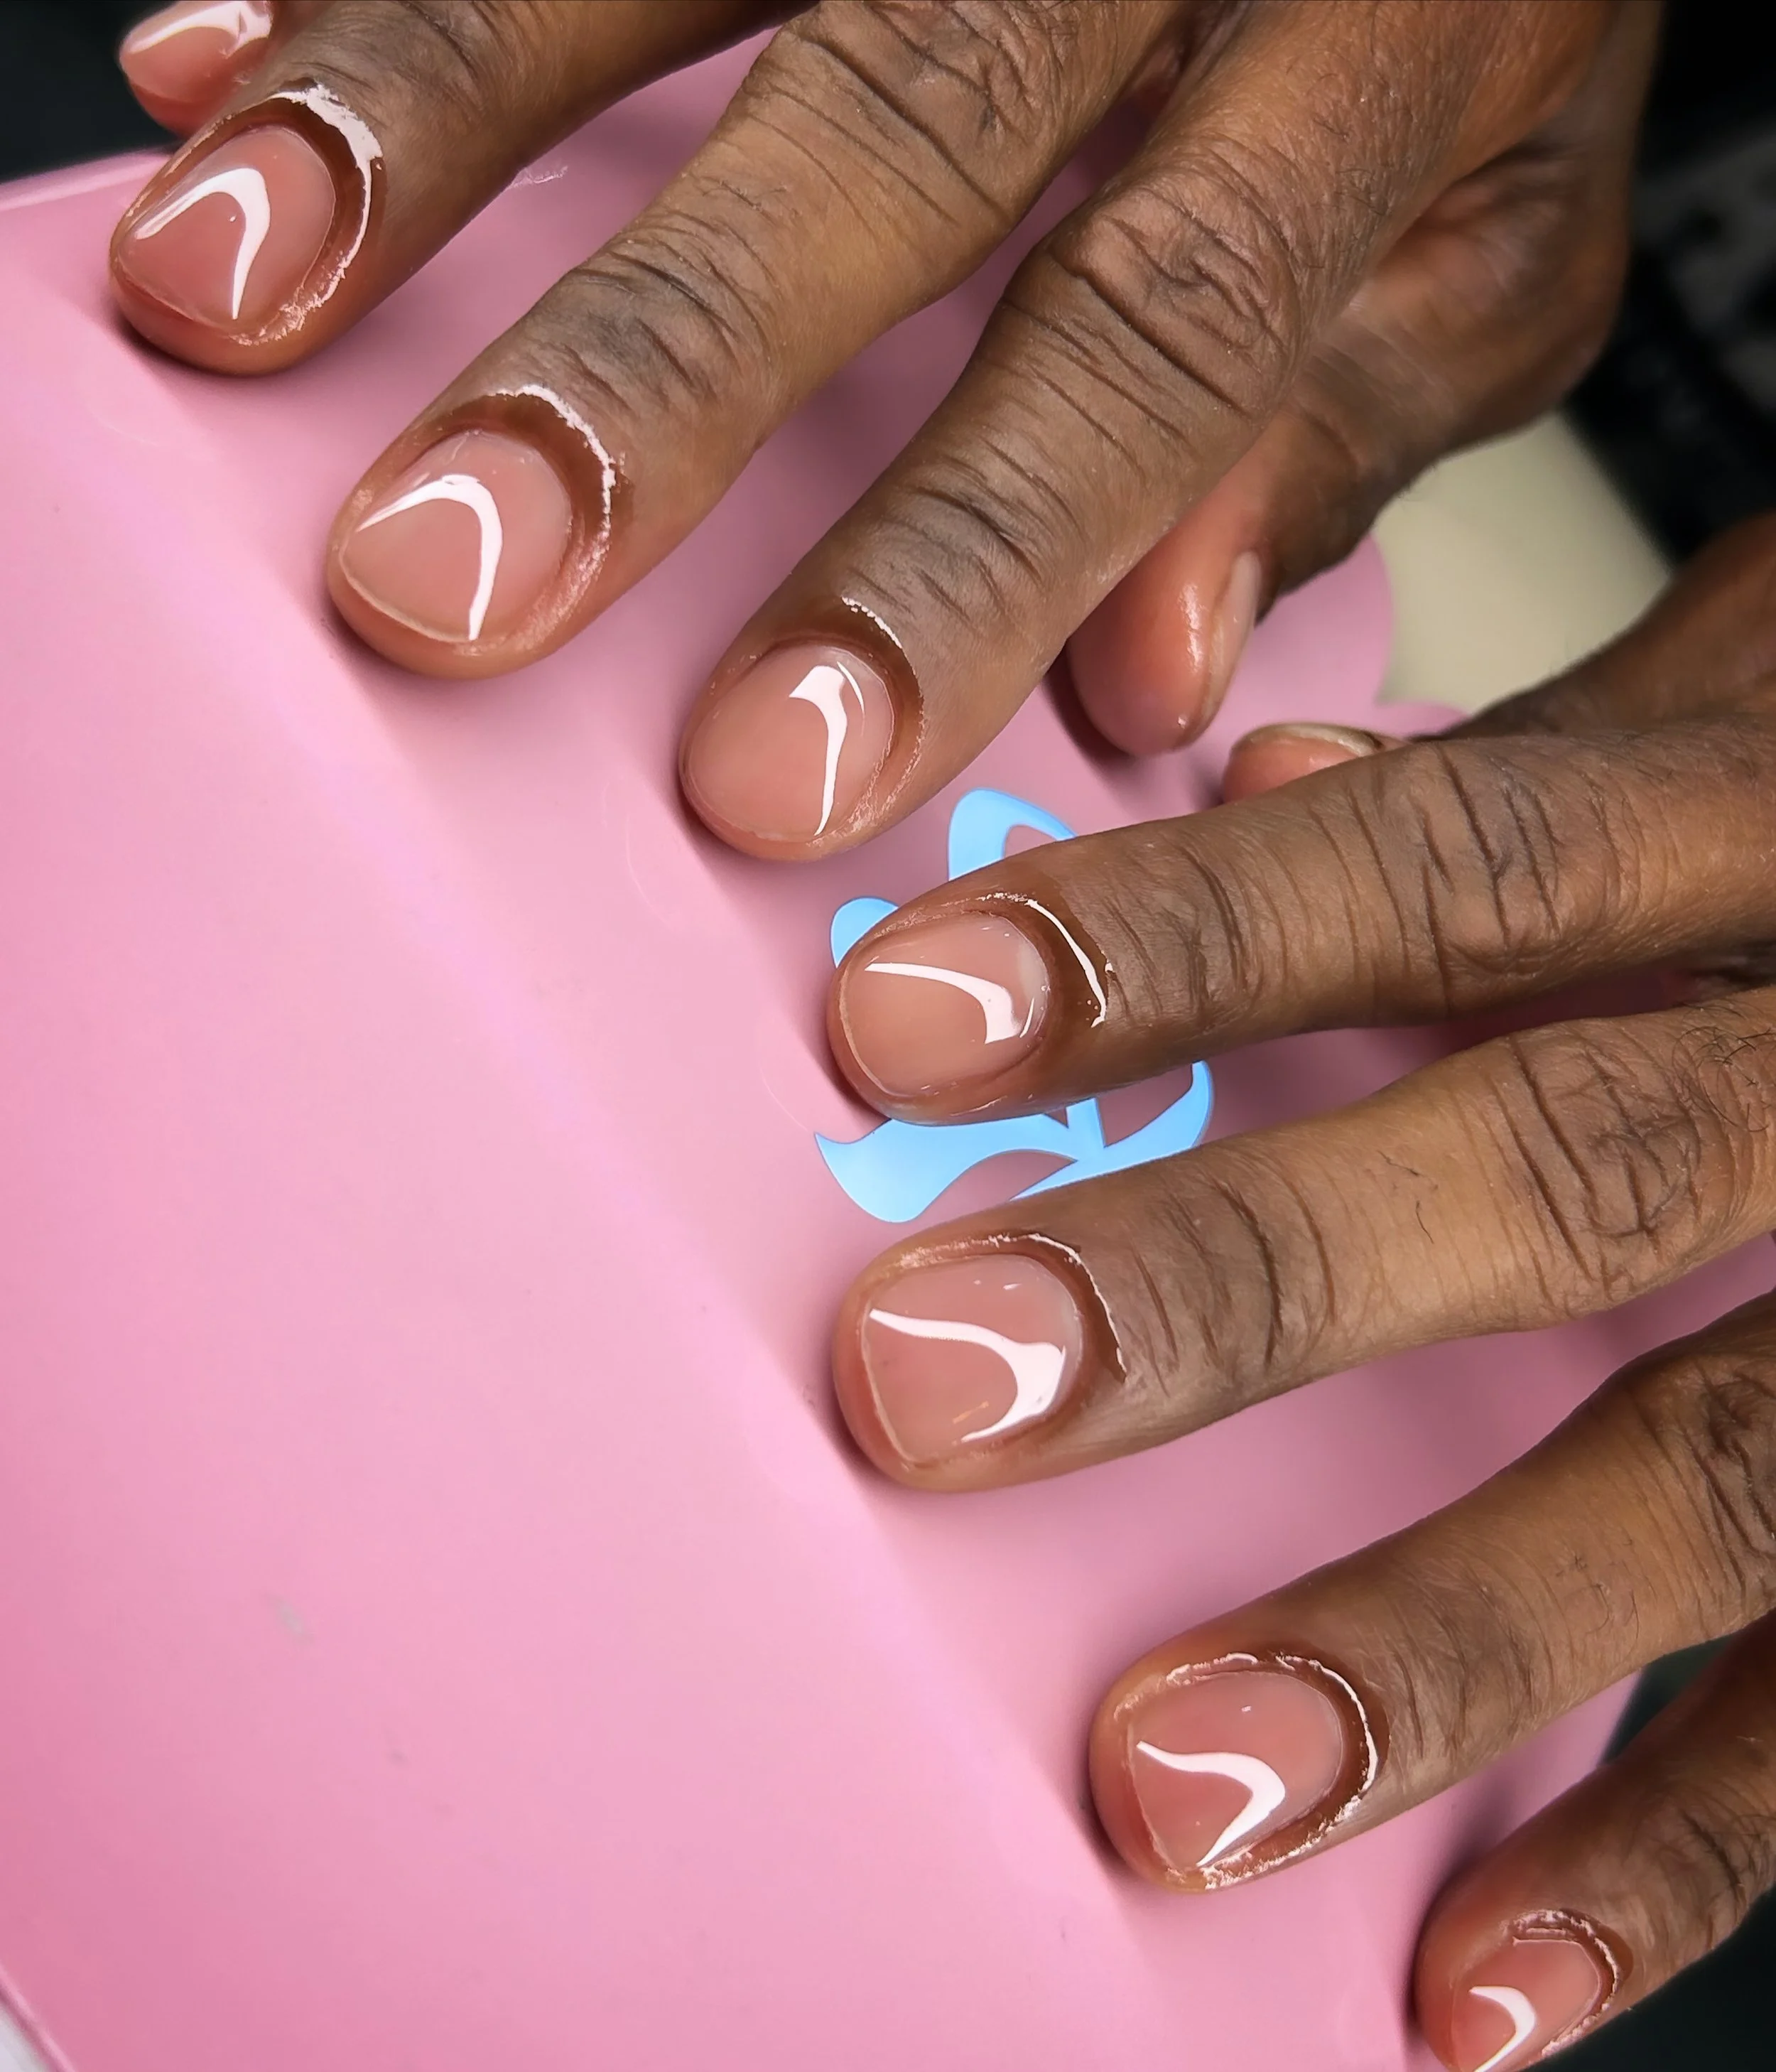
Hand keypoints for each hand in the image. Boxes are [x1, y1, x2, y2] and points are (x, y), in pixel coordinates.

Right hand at [112, 0, 1653, 854]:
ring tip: (230, 296)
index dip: (958, 559)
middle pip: (887, 126)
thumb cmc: (1468, 22)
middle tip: (453, 577)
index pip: (1157, 337)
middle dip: (648, 363)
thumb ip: (1332, 435)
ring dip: (424, 114)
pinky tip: (224, 65)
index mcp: (1371, 53)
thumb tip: (1156, 671)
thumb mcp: (1489, 251)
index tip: (783, 767)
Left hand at [824, 519, 1775, 2070]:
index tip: (897, 1020)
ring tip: (1168, 1779)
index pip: (1458, 862)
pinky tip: (1459, 1986)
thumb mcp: (1748, 726)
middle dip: (1241, 1281)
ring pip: (1724, 1470)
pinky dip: (1665, 1853)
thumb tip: (1263, 765)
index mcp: (1772, 821)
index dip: (1182, 939)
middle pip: (1563, 1160)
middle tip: (930, 1384)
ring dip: (1436, 1642)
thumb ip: (1530, 774)